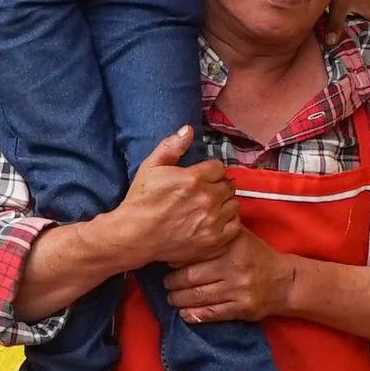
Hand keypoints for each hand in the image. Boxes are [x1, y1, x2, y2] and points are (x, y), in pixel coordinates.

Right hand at [110, 132, 239, 270]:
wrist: (135, 236)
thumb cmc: (141, 202)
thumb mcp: (150, 167)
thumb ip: (171, 146)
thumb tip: (188, 130)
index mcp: (194, 178)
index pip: (218, 168)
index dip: (209, 171)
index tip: (201, 178)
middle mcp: (207, 199)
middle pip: (227, 185)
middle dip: (217, 186)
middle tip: (203, 194)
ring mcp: (213, 221)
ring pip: (233, 204)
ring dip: (224, 204)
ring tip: (209, 208)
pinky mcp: (214, 240)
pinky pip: (235, 226)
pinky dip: (228, 223)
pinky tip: (214, 222)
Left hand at [164, 229, 294, 326]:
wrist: (284, 281)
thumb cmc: (255, 256)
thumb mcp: (240, 236)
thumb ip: (216, 232)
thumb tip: (181, 232)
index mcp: (232, 246)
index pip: (196, 253)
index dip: (177, 259)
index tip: (167, 262)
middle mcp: (235, 267)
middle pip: (192, 277)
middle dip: (172, 282)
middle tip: (165, 283)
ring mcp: (239, 290)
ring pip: (198, 296)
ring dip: (179, 300)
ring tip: (171, 297)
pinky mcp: (242, 308)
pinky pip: (211, 314)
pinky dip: (193, 315)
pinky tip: (183, 313)